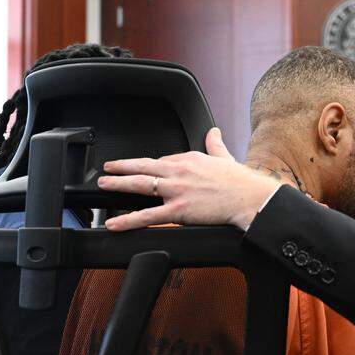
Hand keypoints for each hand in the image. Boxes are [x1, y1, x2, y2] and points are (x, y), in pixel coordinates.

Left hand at [98, 128, 281, 230]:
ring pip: (139, 185)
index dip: (150, 167)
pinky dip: (128, 220)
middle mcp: (179, 171)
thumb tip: (213, 131)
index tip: (141, 169)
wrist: (250, 198)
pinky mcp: (178, 210)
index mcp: (189, 158)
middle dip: (122, 167)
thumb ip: (215, 143)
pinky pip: (147, 215)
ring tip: (104, 184)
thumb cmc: (241, 181)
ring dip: (118, 184)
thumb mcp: (224, 156)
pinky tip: (114, 223)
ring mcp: (176, 190)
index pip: (163, 160)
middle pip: (143, 167)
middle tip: (107, 168)